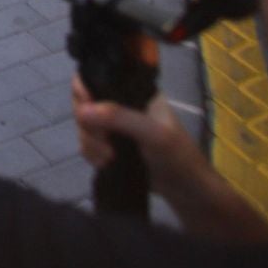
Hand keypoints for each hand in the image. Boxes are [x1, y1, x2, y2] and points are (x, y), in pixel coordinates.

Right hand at [71, 78, 208, 193]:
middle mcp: (122, 104)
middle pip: (85, 103)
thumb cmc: (177, 155)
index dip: (84, 89)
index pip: (99, 77)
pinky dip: (91, 154)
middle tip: (103, 141)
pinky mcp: (110, 146)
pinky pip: (88, 144)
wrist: (186, 191)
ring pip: (85, 126)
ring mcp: (115, 126)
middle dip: (88, 125)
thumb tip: (82, 111)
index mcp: (135, 90)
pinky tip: (105, 164)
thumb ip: (120, 118)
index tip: (84, 110)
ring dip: (90, 143)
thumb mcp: (153, 133)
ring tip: (108, 158)